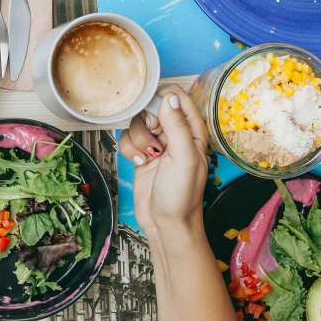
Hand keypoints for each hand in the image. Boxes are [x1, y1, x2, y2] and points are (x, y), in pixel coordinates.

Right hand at [118, 86, 208, 234]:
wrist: (166, 223)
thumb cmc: (181, 195)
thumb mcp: (184, 159)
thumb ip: (178, 127)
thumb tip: (169, 98)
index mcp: (193, 131)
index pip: (179, 99)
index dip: (164, 102)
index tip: (157, 117)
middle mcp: (175, 134)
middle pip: (153, 109)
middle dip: (147, 125)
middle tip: (154, 144)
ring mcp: (157, 144)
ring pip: (137, 123)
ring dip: (137, 140)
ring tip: (147, 158)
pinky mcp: (141, 153)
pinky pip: (127, 138)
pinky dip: (129, 149)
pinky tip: (139, 163)